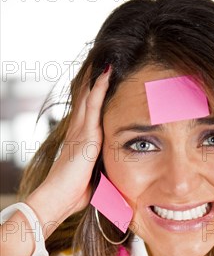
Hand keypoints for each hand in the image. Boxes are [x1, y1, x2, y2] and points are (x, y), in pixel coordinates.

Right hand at [27, 64, 111, 226]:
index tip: (103, 80)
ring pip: (89, 96)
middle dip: (94, 79)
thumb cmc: (74, 194)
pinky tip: (107, 73)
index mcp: (81, 141)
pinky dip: (100, 88)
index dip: (95, 95)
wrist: (58, 199)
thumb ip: (102, 170)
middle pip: (87, 98)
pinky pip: (93, 105)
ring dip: (98, 77)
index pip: (89, 112)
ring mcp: (81, 131)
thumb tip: (113, 177)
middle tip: (104, 58)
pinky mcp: (85, 135)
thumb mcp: (93, 179)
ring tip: (107, 57)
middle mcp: (79, 131)